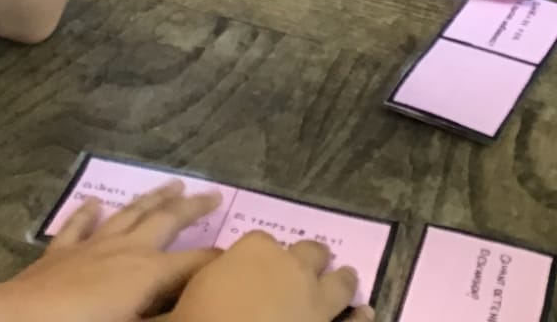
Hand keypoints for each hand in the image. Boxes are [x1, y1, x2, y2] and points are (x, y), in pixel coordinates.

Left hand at [1, 181, 222, 321]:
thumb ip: (168, 318)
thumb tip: (194, 311)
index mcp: (149, 272)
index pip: (196, 262)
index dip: (220, 260)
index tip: (240, 255)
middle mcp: (127, 250)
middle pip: (166, 221)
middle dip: (192, 207)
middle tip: (213, 193)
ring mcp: (91, 247)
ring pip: (129, 214)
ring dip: (152, 198)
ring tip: (172, 183)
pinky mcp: (60, 254)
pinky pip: (78, 227)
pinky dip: (88, 214)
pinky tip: (95, 203)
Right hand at [163, 232, 369, 321]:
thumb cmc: (200, 319)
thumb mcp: (189, 293)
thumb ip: (207, 282)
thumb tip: (211, 287)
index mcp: (254, 251)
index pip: (261, 242)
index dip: (259, 256)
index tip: (253, 267)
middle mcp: (292, 268)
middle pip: (308, 253)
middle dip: (308, 258)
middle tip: (310, 263)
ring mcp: (317, 300)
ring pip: (338, 282)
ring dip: (342, 280)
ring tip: (347, 276)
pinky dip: (361, 317)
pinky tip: (367, 312)